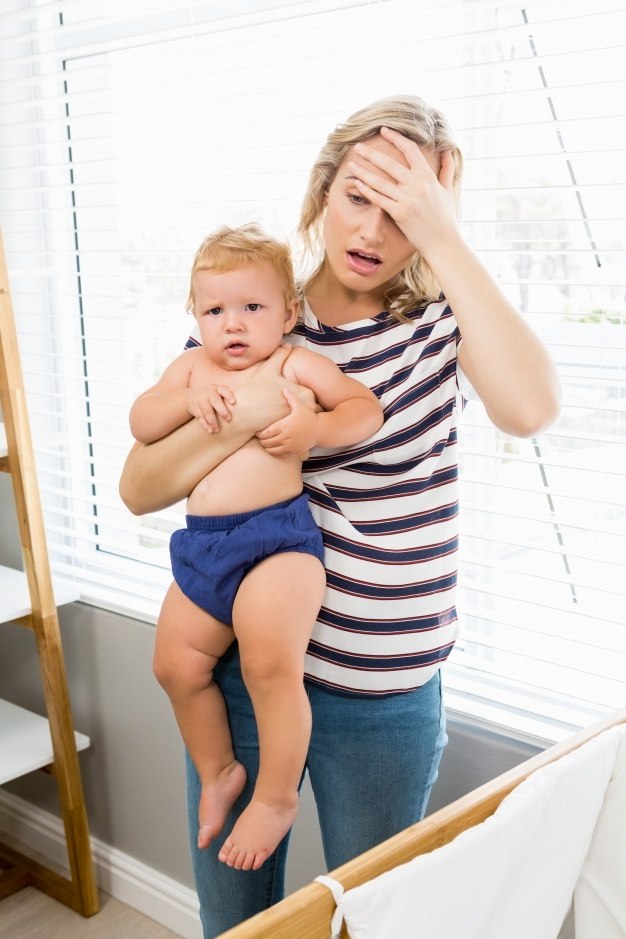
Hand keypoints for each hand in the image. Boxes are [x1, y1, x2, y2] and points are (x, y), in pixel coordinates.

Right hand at [186, 385, 235, 432]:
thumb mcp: (219, 394)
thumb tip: (250, 409)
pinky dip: (205, 424)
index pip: (223, 390)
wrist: (190, 397)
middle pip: (215, 401)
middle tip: (229, 419)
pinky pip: (200, 417)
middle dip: (222, 410)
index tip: (234, 402)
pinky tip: (210, 430)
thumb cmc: (212, 397)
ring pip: (207, 410)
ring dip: (212, 421)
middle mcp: (208, 392)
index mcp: (217, 388)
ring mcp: (200, 399)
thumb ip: (229, 399)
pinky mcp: (194, 408)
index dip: (228, 395)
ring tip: (217, 430)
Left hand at [255, 388, 317, 458]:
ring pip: (272, 449)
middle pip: (267, 442)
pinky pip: (280, 454)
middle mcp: (286, 436)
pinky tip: (273, 448)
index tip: (258, 432)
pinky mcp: (293, 451)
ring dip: (267, 447)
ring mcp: (290, 445)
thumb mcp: (300, 406)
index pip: (266, 432)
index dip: (260, 433)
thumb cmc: (308, 417)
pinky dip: (274, 452)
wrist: (320, 430)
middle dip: (261, 440)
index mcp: (285, 425)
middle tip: (260, 438)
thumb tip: (284, 389)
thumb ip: (291, 398)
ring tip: (265, 443)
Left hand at [347, 126, 457, 256]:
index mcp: (428, 176)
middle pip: (389, 164)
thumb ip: (447, 169)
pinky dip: (367, 190)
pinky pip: (379, 199)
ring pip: (380, 181)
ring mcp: (407, 199)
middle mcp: (416, 185)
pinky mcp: (399, 213)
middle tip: (358, 147)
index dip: (396, 137)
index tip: (384, 130)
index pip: (410, 150)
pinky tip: (357, 183)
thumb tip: (448, 151)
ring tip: (351, 164)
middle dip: (371, 154)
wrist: (442, 242)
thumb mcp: (448, 190)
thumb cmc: (445, 218)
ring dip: (363, 172)